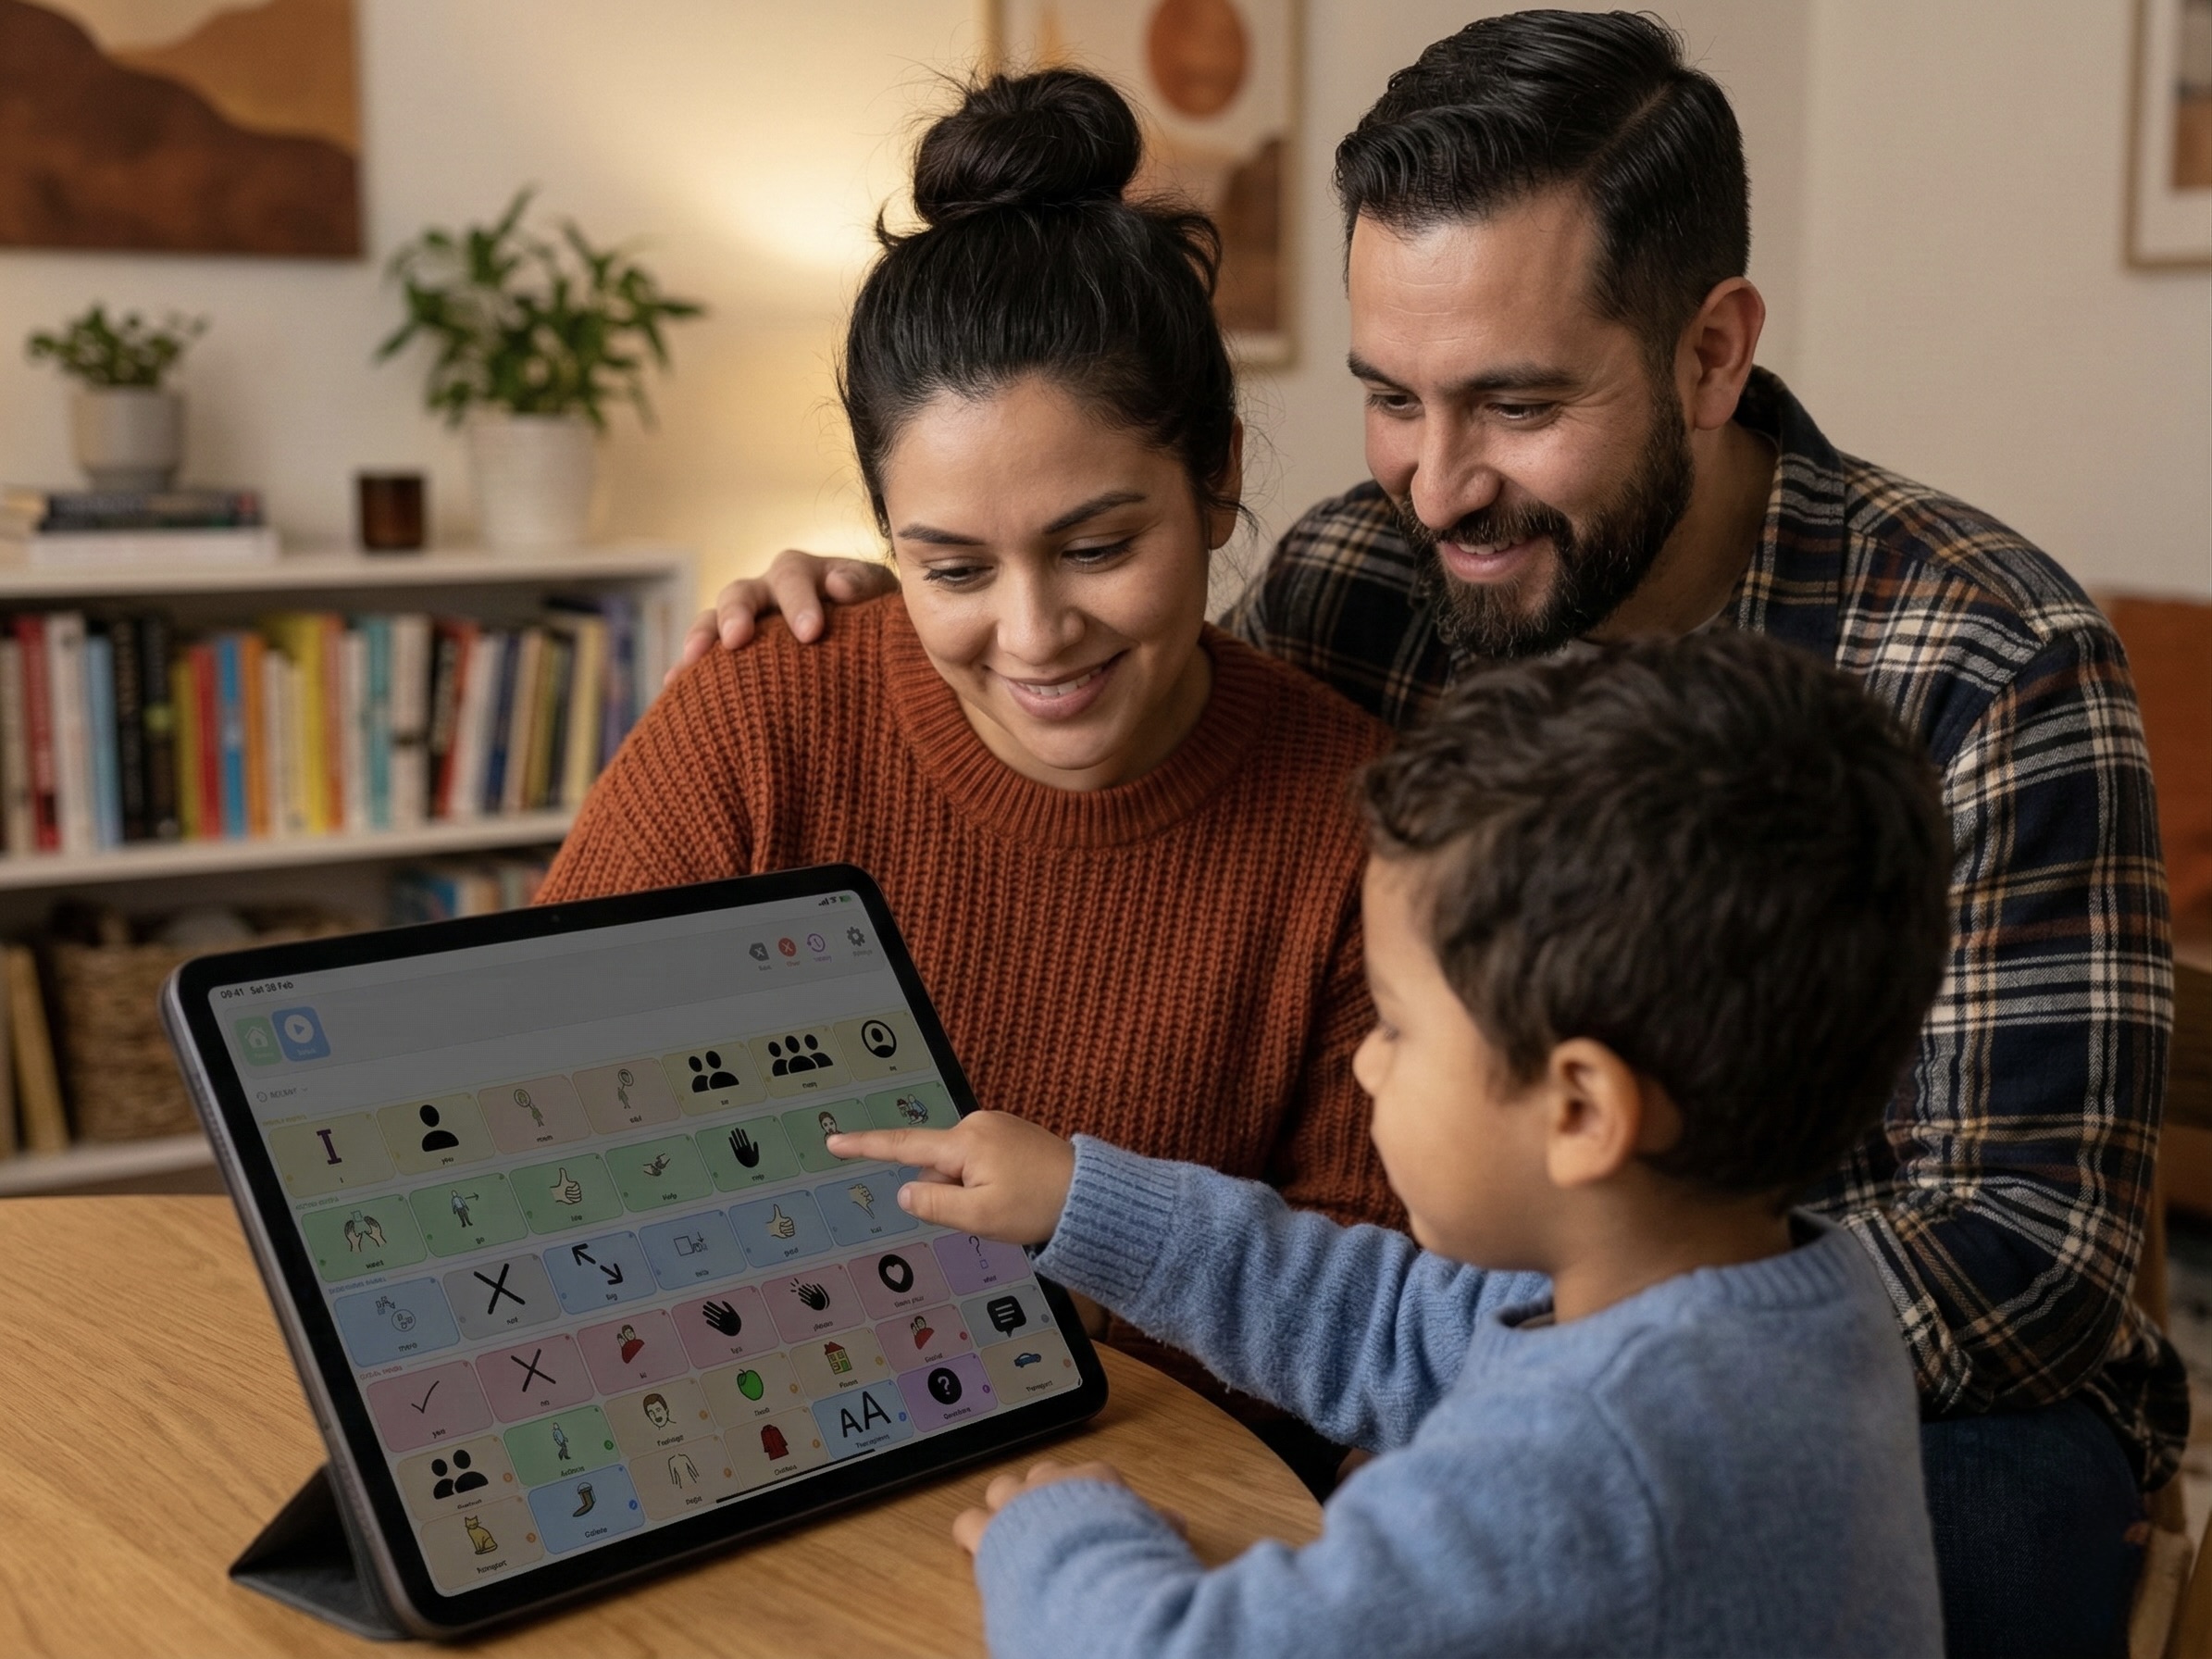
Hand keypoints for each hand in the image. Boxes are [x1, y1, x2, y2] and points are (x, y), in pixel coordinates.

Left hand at [549, 1169, 582, 1205]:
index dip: (570, 1188)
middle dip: (570, 1192)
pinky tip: (569, 1198)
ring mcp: (578, 1194)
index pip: (576, 1187)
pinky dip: (574, 1199)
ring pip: (577, 1196)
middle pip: (576, 1192)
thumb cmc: (561, 1187)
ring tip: (567, 1195)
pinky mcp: (577, 1199)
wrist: (560, 1194)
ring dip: (571, 1196)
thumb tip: (561, 1168)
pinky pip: (578, 1199)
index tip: (567, 1187)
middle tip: (566, 1192)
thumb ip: (563, 1174)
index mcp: (576, 1184)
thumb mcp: (563, 1180)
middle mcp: (578, 1189)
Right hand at [670, 549, 899, 682]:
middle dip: (737, 614)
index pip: (793, 576)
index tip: (810, 634)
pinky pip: (705, 658)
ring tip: (690, 662)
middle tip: (737, 640)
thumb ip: (865, 587)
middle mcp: (768, 592)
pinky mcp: (735, 654)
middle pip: (742, 591)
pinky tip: (673, 688)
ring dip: (702, 637)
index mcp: (806, 573)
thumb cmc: (878, 620)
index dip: (798, 601)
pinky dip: (689, 670)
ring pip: (713, 619)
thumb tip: (838, 586)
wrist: (873, 649)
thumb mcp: (882, 599)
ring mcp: (747, 622)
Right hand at [700, 1300, 741, 1336]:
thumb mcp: (733, 1313)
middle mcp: (723, 1318)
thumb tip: (723, 1301)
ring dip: (708, 1315)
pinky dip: (711, 1323)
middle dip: (709, 1309)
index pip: (717, 1308)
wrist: (739, 1330)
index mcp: (726, 1313)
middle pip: (714, 1313)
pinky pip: (715, 1325)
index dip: (712, 1305)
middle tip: (703, 1306)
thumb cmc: (737, 1321)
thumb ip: (728, 1307)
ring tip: (703, 1312)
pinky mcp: (721, 1329)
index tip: (707, 1302)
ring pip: (713, 1318)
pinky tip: (707, 1321)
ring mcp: (721, 1323)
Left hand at [766, 1204, 795, 1239]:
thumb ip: (777, 1211)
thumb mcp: (777, 1217)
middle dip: (783, 1228)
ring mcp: (792, 1228)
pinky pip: (791, 1233)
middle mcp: (792, 1224)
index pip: (789, 1223)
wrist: (775, 1229)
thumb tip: (775, 1205)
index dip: (784, 1224)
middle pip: (789, 1227)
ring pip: (790, 1230)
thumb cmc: (776, 1223)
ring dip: (785, 1231)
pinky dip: (787, 1234)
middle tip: (780, 1228)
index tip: (780, 1223)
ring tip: (781, 1230)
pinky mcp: (792, 1233)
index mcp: (789, 1219)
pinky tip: (784, 1233)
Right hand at [825, 1112, 1073, 1245]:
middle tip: (989, 1212)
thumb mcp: (979, 1217)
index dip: (865, 1146)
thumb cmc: (1039, 1207)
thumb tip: (906, 1191)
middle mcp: (978, 1124)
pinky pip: (980, 1162)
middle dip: (948, 1192)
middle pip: (936, 1165)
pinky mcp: (1012, 1134)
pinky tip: (1015, 1195)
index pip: (902, 1146)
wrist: (1092, 1196)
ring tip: (1009, 1204)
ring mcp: (997, 1127)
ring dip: (970, 1190)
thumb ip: (934, 1205)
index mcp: (965, 1142)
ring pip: (958, 1167)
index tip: (834, 1141)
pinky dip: (986, 1183)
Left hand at [952, 1459, 1179, 1555]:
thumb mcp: (1153, 1531)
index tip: (1093, 1514)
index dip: (1089, 1496)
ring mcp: (1018, 1504)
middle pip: (1042, 1473)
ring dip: (1006, 1506)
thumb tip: (1177, 1524)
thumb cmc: (1123, 1546)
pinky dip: (972, 1532)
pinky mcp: (989, 1532)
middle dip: (1043, 1493)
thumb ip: (1158, 1524)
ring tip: (1012, 1529)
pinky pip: (967, 1522)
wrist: (1086, 1563)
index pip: (1091, 1476)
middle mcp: (1054, 1482)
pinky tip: (977, 1545)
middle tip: (1051, 1521)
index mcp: (1094, 1478)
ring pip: (1002, 1488)